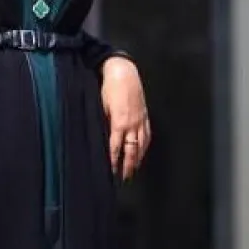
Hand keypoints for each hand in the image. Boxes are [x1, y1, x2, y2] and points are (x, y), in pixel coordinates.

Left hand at [101, 56, 150, 180]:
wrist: (123, 72)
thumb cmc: (110, 87)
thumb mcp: (101, 106)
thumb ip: (104, 123)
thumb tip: (102, 138)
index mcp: (119, 122)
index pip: (116, 147)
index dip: (114, 160)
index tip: (112, 171)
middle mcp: (132, 123)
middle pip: (132, 149)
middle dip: (128, 164)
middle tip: (125, 176)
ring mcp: (141, 119)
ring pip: (141, 144)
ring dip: (138, 158)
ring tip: (134, 168)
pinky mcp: (145, 115)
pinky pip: (147, 134)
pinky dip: (145, 145)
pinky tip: (143, 150)